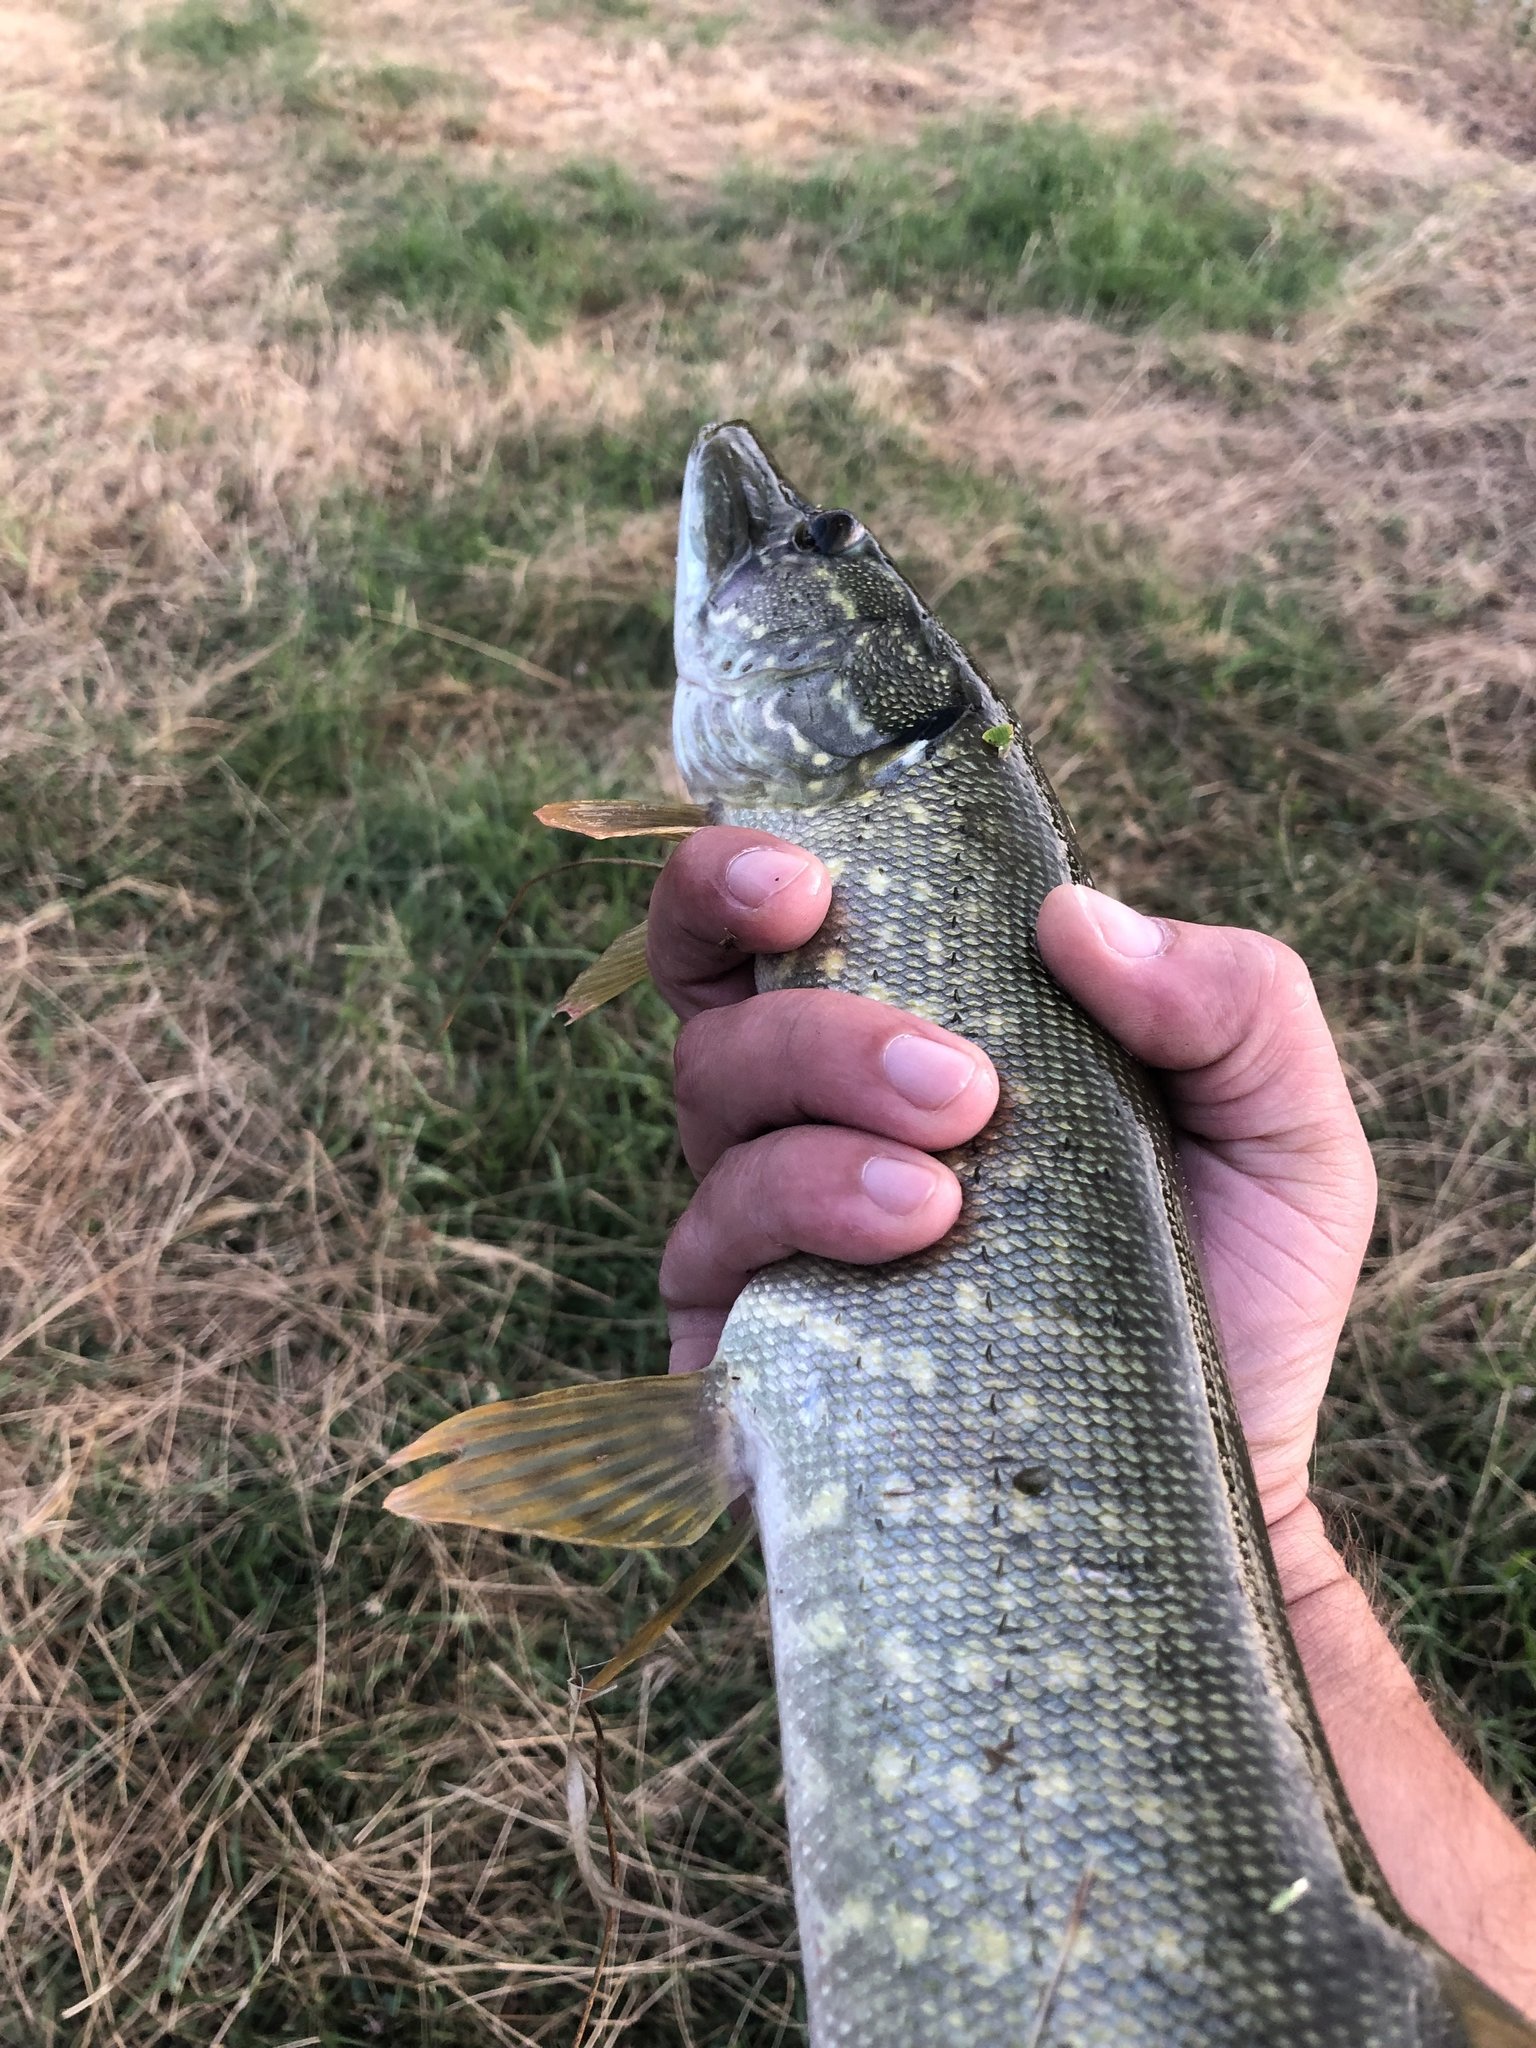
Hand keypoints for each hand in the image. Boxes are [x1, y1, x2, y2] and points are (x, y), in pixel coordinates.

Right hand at [648, 827, 1376, 1602]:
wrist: (1212, 1483)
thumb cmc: (1232, 1289)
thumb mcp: (1284, 1129)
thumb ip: (1230, 997)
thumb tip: (1073, 913)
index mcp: (907, 1033)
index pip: (765, 925)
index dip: (736, 875)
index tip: (802, 878)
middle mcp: (812, 1122)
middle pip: (719, 1014)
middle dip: (815, 1022)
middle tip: (959, 1081)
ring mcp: (770, 1236)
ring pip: (713, 1120)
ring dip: (823, 1121)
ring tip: (950, 1193)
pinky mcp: (749, 1348)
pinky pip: (708, 1256)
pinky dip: (801, 1219)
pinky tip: (910, 1245)